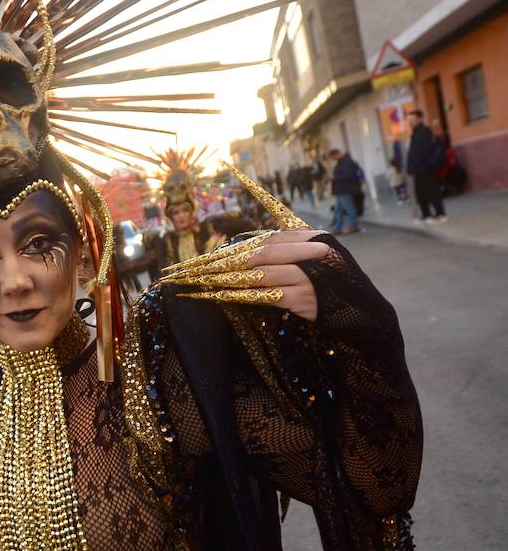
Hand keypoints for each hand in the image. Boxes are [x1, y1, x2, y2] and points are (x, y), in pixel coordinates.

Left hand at [161, 229, 330, 321]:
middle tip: (190, 269)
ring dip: (224, 278)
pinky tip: (217, 296)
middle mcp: (310, 252)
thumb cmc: (329, 284)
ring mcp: (308, 275)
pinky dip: (239, 295)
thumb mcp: (310, 259)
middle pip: (256, 253)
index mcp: (309, 238)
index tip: (204, 255)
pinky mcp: (304, 299)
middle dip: (220, 261)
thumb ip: (282, 249)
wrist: (361, 312)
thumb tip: (238, 246)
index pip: (264, 239)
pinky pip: (264, 295)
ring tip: (196, 282)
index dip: (232, 246)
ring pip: (257, 273)